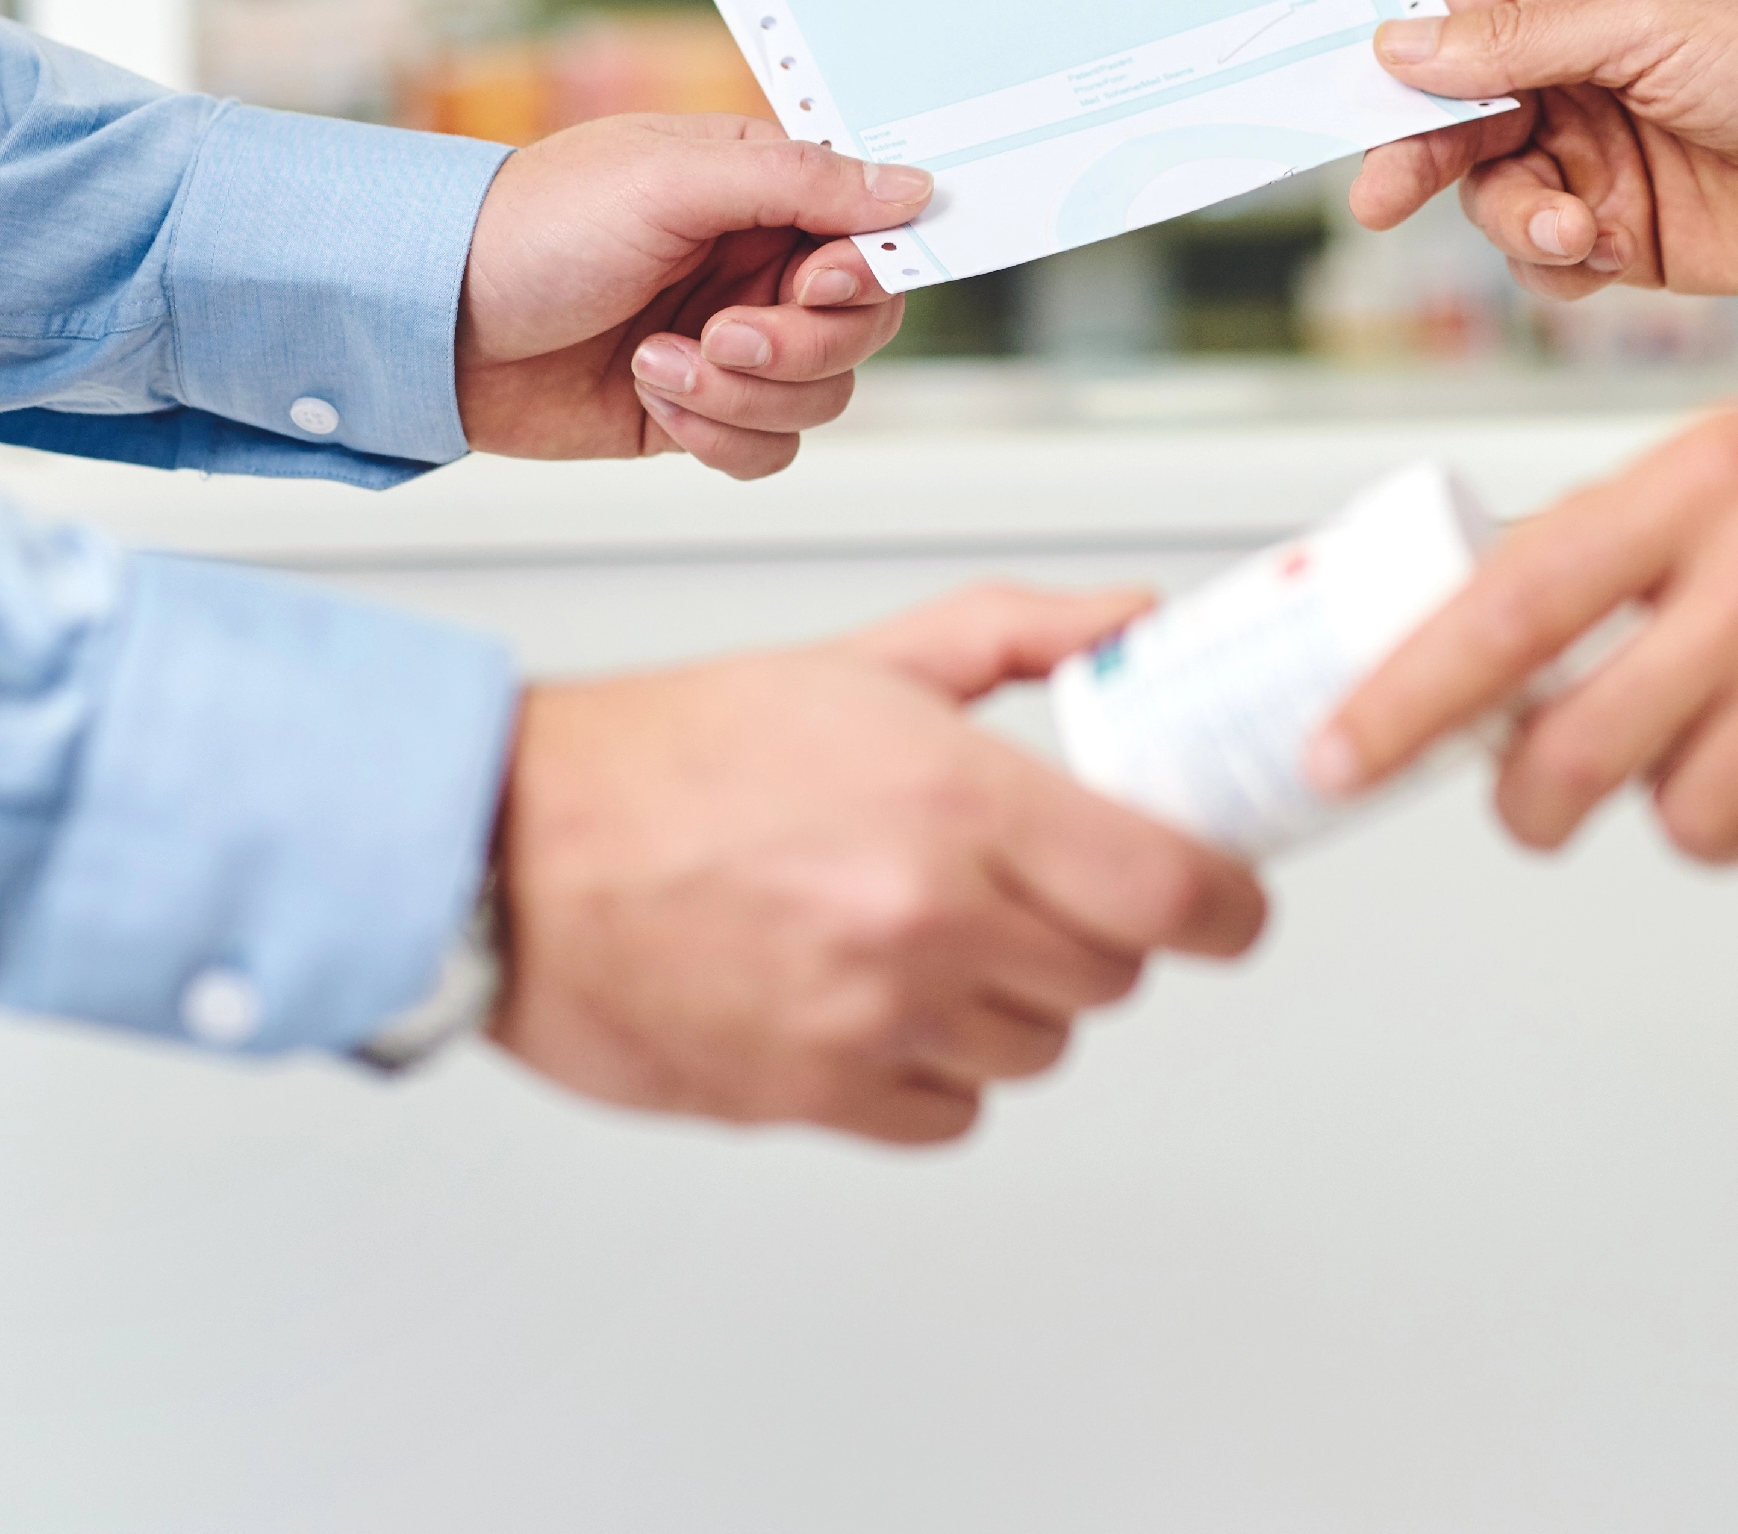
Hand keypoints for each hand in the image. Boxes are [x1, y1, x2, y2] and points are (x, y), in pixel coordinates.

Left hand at [454, 114, 930, 474]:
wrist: (432, 323)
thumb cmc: (532, 228)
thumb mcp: (672, 180)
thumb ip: (801, 181)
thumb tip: (914, 189)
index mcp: (761, 191)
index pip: (873, 234)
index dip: (864, 270)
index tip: (812, 282)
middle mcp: (756, 265)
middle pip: (862, 327)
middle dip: (798, 344)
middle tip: (724, 333)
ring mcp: (731, 343)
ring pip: (821, 396)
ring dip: (745, 393)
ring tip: (660, 362)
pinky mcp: (697, 411)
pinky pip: (768, 447)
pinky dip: (720, 435)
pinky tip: (654, 397)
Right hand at [490, 584, 1270, 1143]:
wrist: (510, 847)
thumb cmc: (671, 755)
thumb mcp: (867, 659)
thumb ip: (1024, 636)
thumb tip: (1137, 623)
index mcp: (957, 803)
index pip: (1173, 892)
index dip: (1226, 903)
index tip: (1227, 900)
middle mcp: (927, 921)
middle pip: (1112, 975)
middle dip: (1092, 930)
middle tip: (1026, 883)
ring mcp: (872, 1022)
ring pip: (1038, 1048)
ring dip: (1010, 999)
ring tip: (923, 930)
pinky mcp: (814, 1098)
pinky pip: (952, 1115)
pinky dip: (935, 1069)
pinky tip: (874, 998)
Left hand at [1312, 366, 1737, 893]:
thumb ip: (1652, 541)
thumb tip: (1522, 646)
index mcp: (1711, 479)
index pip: (1505, 608)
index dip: (1402, 702)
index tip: (1338, 756)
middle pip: (1571, 754)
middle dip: (1538, 800)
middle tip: (1546, 799)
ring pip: (1682, 822)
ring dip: (1699, 809)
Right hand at [1347, 0, 1737, 301]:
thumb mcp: (1646, 25)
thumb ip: (1516, 42)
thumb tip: (1399, 42)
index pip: (1454, 18)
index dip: (1394, 53)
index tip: (1340, 91)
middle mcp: (1575, 75)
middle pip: (1453, 117)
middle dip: (1420, 156)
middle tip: (1383, 195)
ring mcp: (1599, 158)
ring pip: (1494, 198)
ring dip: (1515, 220)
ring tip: (1576, 230)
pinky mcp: (1628, 235)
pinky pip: (1547, 261)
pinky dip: (1560, 265)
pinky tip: (1607, 252)